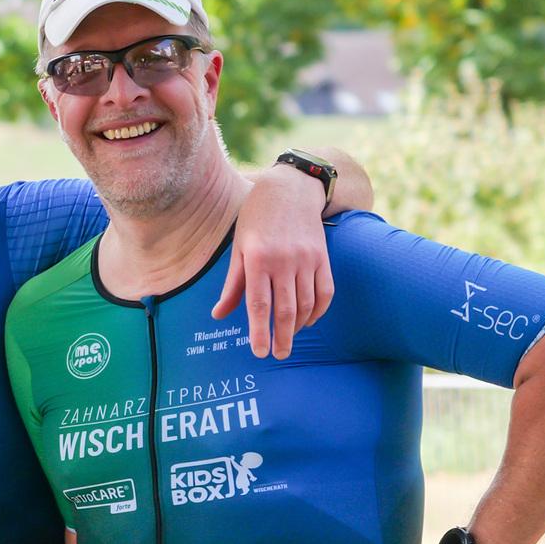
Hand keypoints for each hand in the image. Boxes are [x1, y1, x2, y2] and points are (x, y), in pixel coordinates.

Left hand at [214, 167, 333, 358]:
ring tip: (288, 338)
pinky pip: (325, 291)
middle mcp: (284, 261)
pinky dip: (318, 310)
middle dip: (282, 337)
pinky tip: (308, 321)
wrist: (290, 189)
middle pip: (285, 310)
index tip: (260, 353)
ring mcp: (307, 259)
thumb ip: (232, 285)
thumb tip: (219, 315)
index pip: (259, 305)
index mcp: (258, 259)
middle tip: (279, 355)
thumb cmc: (256, 219)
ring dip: (298, 326)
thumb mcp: (239, 248)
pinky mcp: (323, 257)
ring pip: (306, 303)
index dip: (260, 332)